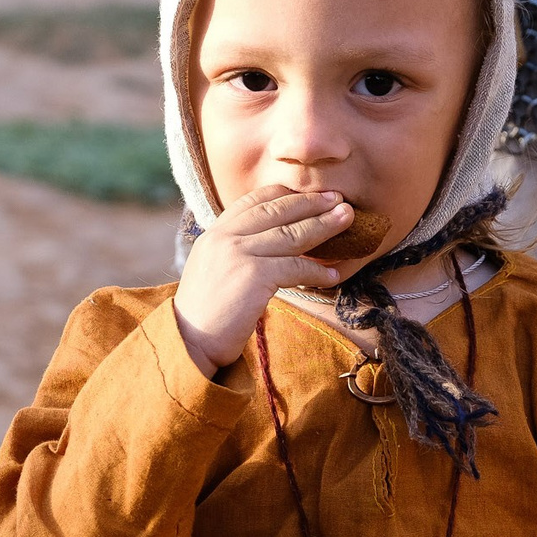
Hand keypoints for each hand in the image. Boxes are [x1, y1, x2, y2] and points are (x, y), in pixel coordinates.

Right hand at [171, 185, 350, 376]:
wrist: (190, 341)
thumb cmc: (208, 313)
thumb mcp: (216, 269)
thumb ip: (238, 251)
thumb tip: (275, 245)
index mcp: (216, 232)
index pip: (254, 201)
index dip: (286, 194)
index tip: (312, 195)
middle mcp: (225, 237)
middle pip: (277, 210)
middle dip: (311, 203)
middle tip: (339, 199)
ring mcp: (238, 253)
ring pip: (290, 233)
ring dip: (323, 225)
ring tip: (347, 219)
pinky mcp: (253, 275)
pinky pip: (295, 266)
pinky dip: (317, 271)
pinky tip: (333, 275)